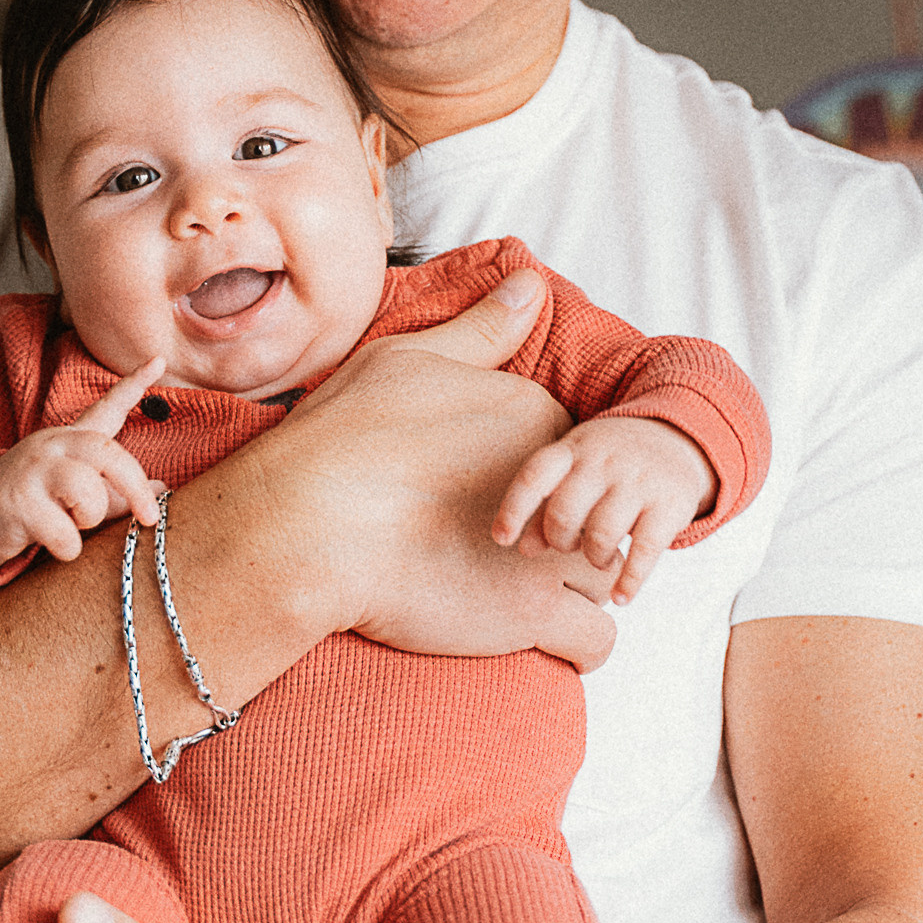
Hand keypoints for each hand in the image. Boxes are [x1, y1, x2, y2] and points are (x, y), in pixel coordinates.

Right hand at [0, 363, 166, 569]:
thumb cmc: (33, 505)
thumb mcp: (74, 494)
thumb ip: (114, 490)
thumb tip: (160, 488)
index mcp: (69, 440)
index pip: (105, 408)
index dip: (133, 385)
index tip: (158, 360)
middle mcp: (52, 446)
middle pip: (108, 453)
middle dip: (134, 487)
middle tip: (150, 516)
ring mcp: (33, 471)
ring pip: (89, 494)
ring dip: (89, 520)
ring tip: (70, 525)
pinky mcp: (19, 502)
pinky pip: (65, 534)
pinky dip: (68, 548)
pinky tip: (51, 544)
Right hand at [246, 271, 620, 670]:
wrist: (310, 522)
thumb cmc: (345, 436)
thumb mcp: (410, 359)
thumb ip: (482, 331)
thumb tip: (532, 283)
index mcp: (538, 418)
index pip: (576, 457)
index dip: (544, 483)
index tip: (489, 496)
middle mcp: (561, 488)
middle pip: (601, 513)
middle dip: (573, 533)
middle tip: (508, 550)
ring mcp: (552, 555)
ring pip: (612, 575)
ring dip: (583, 585)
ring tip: (528, 593)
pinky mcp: (535, 616)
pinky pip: (597, 639)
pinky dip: (579, 638)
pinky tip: (539, 630)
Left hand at [494, 416, 716, 602]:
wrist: (678, 438)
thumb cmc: (610, 464)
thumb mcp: (576, 469)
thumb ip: (545, 504)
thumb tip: (522, 548)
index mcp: (573, 449)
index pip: (534, 476)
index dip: (513, 510)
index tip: (502, 540)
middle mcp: (604, 461)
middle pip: (564, 513)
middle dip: (560, 541)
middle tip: (570, 546)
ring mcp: (639, 481)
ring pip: (602, 534)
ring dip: (595, 559)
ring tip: (600, 559)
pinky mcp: (671, 504)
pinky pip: (645, 551)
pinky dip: (630, 581)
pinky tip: (621, 596)